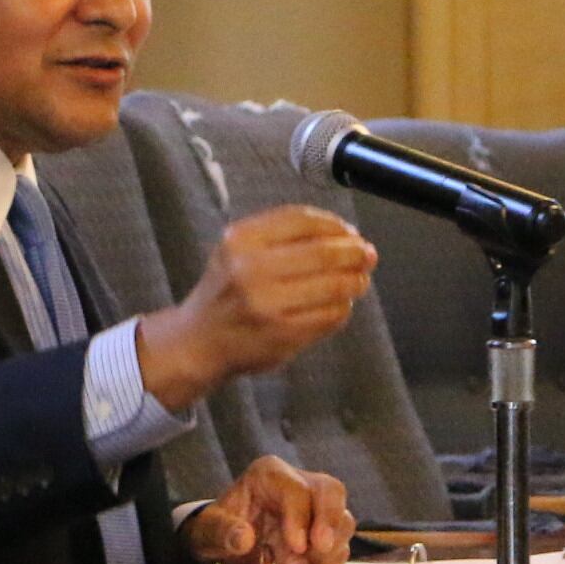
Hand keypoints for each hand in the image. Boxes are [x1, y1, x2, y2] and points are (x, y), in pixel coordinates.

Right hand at [135, 205, 377, 410]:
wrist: (197, 341)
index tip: (350, 232)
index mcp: (240, 240)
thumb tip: (347, 235)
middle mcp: (251, 270)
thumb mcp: (239, 250)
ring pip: (334, 286)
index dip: (335, 225)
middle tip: (367, 255)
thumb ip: (284, 236)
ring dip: (355, 281)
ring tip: (359, 280)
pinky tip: (339, 305)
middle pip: (323, 252)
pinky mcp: (283, 335)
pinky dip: (342, 308)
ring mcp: (268, 305)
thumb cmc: (226, 293)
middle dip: (354, 252)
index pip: (302, 221)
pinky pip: (330, 316)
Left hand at [183, 454, 355, 563]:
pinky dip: (328, 562)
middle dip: (330, 523)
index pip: (296, 489)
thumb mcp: (210, 529)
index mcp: (270, 474)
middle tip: (320, 550)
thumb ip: (223, 531)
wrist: (226, 544)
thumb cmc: (219, 528)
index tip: (296, 546)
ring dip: (329, 549)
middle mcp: (300, 485)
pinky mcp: (324, 533)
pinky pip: (340, 545)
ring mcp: (316, 509)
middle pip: (331, 493)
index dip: (300, 517)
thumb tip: (244, 539)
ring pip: (343, 520)